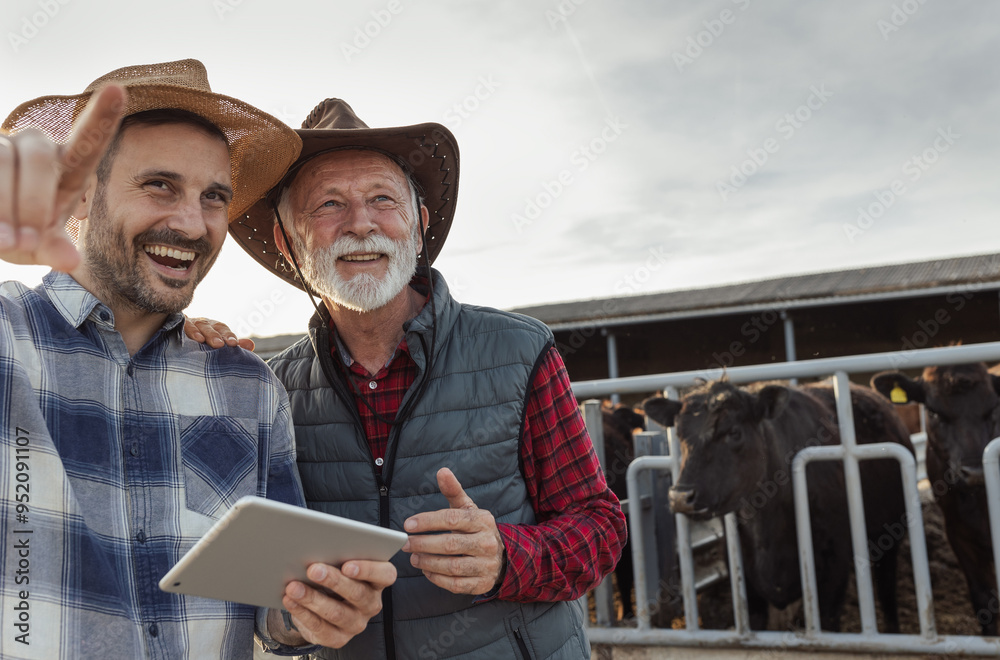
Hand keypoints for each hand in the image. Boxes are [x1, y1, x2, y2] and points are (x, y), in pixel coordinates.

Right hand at [0, 84, 125, 269]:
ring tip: (8, 242)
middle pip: (39, 156)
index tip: (118, 88)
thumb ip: (55, 249)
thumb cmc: (19, 233)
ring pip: (2, 160)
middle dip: (33, 202)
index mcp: (68, 166)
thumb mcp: (40, 245)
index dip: (102, 115)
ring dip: (6, 205)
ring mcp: (3, 143)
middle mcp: (37, 146)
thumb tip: (69, 260)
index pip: (90, 139)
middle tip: (27, 242)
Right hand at [183, 316, 254, 350]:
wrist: (178, 331)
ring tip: (201, 340)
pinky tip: (183, 336)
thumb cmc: (203, 339)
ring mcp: (189, 324)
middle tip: (220, 344)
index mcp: (215, 327)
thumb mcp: (218, 341)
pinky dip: (182, 330)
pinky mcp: (176, 326)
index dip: (228, 336)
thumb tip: (251, 345)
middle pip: (210, 327)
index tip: (234, 344)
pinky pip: (179, 326)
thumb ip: (232, 344)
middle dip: (215, 335)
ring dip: (197, 332)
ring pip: (195, 326)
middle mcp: (203, 324)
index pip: (223, 330)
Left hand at [270, 559, 395, 648]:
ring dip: (312, 598)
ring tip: (293, 586)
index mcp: (378, 581)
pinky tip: (290, 600)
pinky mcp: (338, 638)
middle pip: (358, 593)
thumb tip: (317, 546)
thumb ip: (337, 554)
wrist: (324, 606)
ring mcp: (356, 623)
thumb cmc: (335, 574)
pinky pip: (320, 628)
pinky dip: (302, 613)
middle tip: (312, 569)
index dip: (368, 570)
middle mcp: (371, 604)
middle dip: (333, 581)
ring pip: (336, 612)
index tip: (347, 565)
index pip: (385, 574)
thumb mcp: (340, 563)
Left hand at [402, 467, 505, 594]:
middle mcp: (486, 542)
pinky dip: (438, 578)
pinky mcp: (482, 583)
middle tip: (405, 544)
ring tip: (413, 557)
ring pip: (452, 566)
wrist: (503, 556)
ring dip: (428, 562)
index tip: (408, 524)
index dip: (428, 521)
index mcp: (482, 520)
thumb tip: (442, 471)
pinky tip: (426, 571)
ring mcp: (486, 565)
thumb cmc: (477, 529)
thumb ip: (453, 491)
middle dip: (423, 544)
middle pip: (450, 544)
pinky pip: (456, 584)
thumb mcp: (468, 508)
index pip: (452, 519)